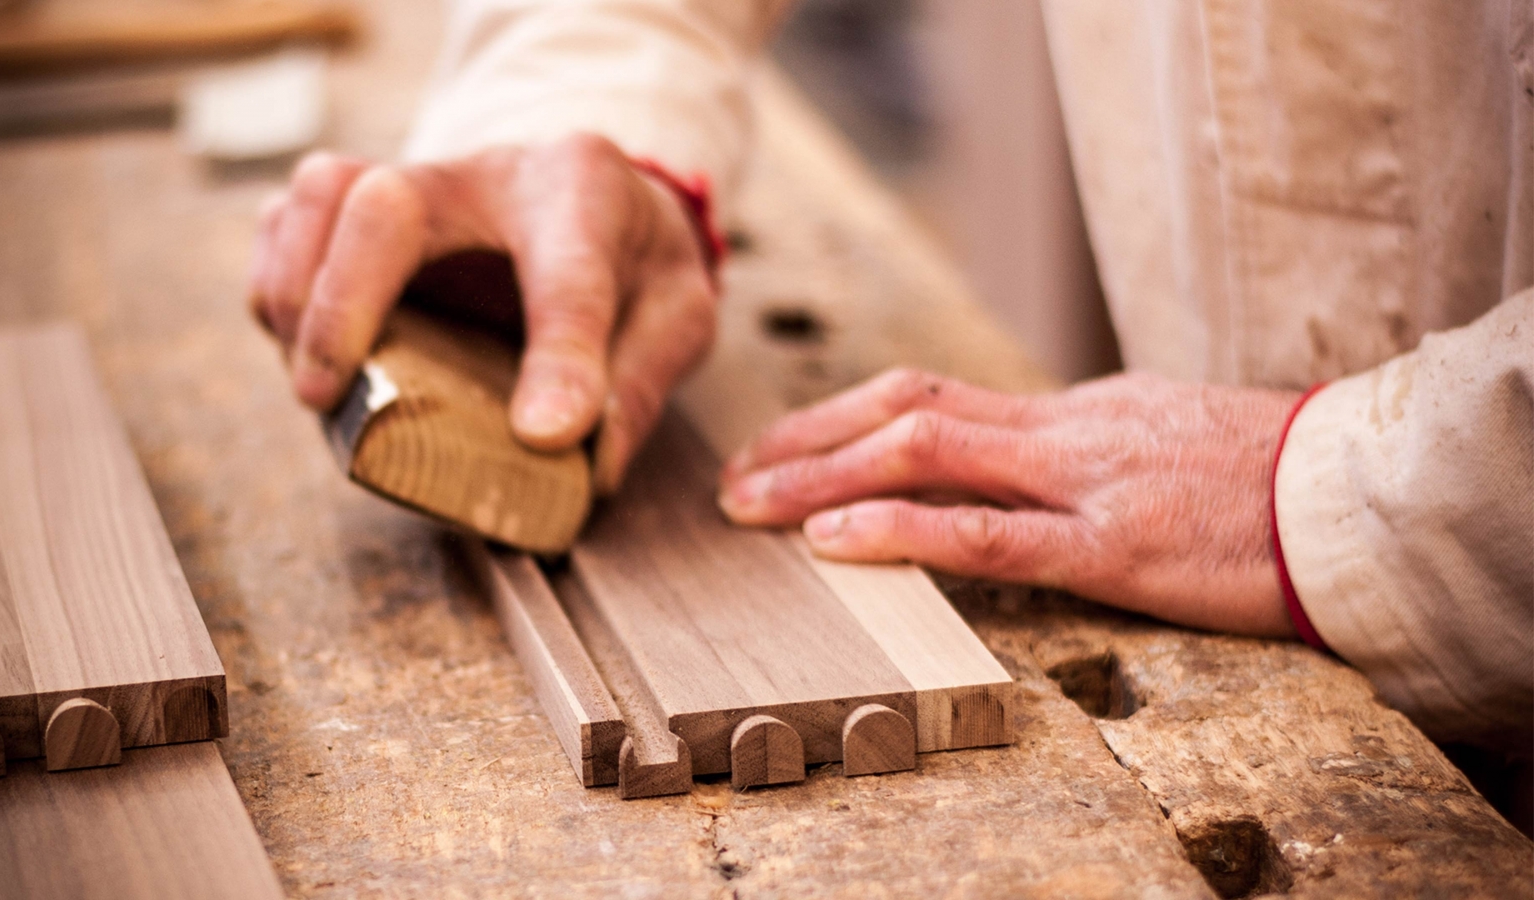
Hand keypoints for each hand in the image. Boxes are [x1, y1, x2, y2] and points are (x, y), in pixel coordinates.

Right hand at [247, 134, 716, 492]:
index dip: (560, 354)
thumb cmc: (633, 261)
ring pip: (320, 196)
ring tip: (315, 382)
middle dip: (346, 299)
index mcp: (584, 193)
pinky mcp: (363, 209)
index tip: (545, 435)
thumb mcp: (678, 315)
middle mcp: (485, 174)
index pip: (570, 270)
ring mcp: (414, 182)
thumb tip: (588, 465)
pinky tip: (295, 346)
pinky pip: (289, 219)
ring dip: (295, 289)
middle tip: (330, 392)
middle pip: (387, 203)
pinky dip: (275, 281)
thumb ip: (643, 382)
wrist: (600, 196)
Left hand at [718, 369, 1301, 635]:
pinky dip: (896, 527)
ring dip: (821, 474)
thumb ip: (1085, 447)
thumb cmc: (1267, 475)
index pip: (936, 397)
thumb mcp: (1163, 437)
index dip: (845, 418)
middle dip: (808, 437)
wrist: (1355, 496)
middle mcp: (1062, 428)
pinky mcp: (1109, 547)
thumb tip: (1021, 457)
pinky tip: (832, 538)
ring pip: (923, 451)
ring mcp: (1080, 480)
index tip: (788, 445)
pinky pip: (984, 532)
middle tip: (738, 473)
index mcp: (1073, 409)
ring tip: (751, 503)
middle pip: (905, 406)